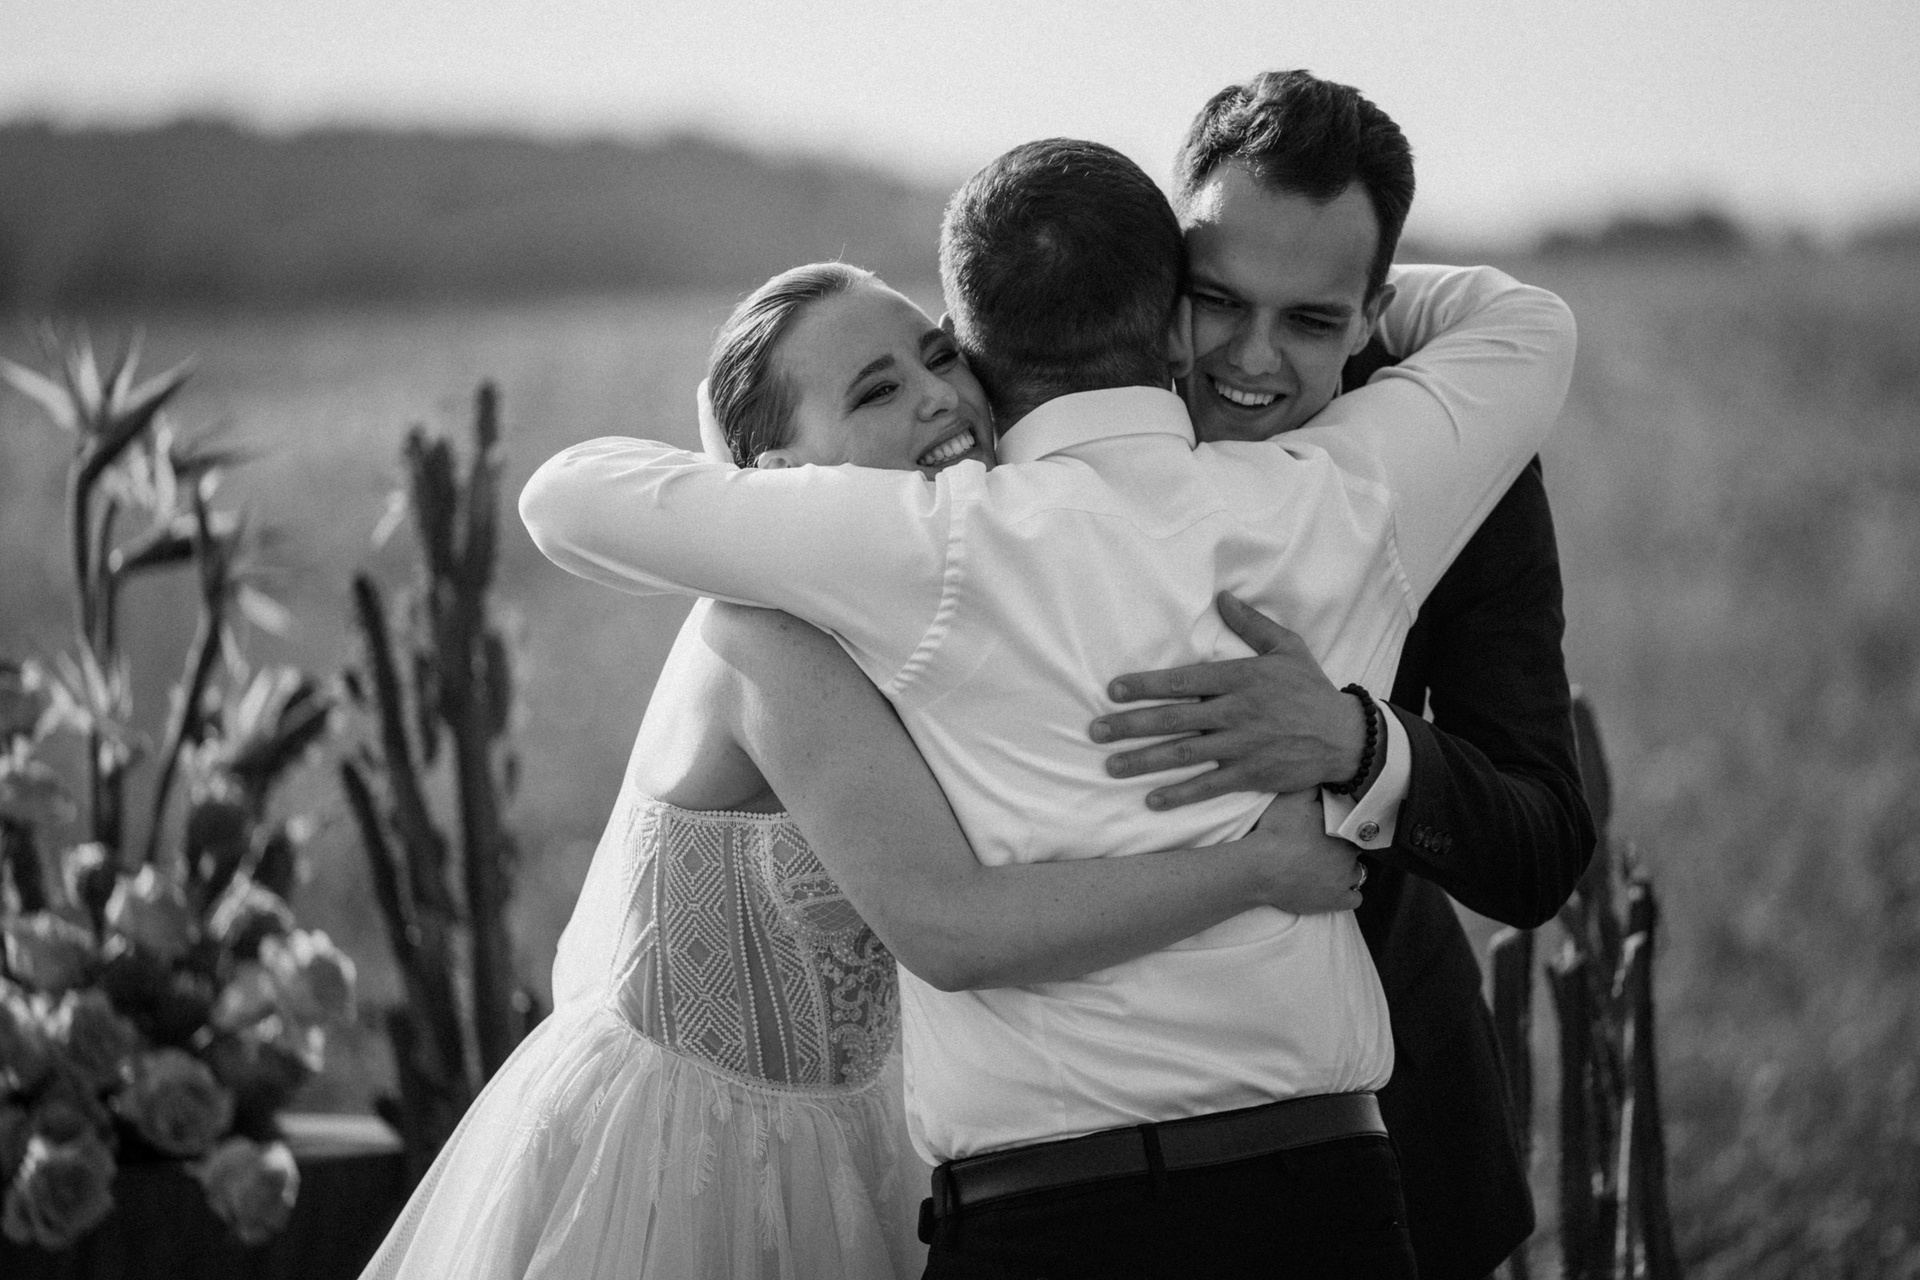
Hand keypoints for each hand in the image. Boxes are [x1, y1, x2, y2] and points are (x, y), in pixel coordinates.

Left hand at [1089, 592, 1365, 808]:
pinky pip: (1209, 785)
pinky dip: (1180, 794)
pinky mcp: (1250, 774)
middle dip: (1131, 724)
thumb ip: (1251, 624)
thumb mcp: (1287, 648)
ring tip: (1111, 765)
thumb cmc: (1311, 690)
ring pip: (1184, 753)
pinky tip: (1152, 799)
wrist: (1345, 737)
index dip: (1146, 685)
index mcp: (1241, 678)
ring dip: (1145, 760)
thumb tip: (1222, 597)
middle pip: (1174, 718)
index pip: (1184, 681)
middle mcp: (1236, 712)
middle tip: (1096, 730)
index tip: (1113, 690)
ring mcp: (1242, 745)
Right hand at [1237, 790, 1365, 914]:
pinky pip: (1355, 899)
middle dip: (1344, 847)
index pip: (1354, 826)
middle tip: (1323, 845)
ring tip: (1328, 867)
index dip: (1343, 826)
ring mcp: (1345, 881)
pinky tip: (1336, 889)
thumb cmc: (1276, 831)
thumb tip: (1328, 774)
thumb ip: (1314, 784)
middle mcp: (1350, 855)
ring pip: (1358, 873)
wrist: (1260, 868)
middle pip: (1355, 849)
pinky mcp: (1335, 901)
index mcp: (1343, 829)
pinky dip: (1348, 895)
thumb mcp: (1293, 797)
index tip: (1329, 827)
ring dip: (1347, 870)